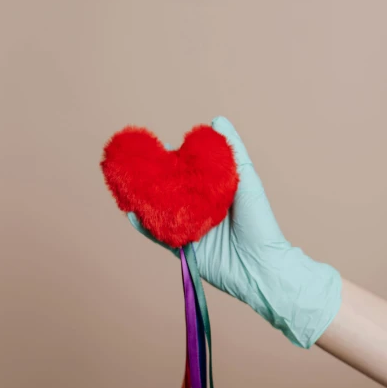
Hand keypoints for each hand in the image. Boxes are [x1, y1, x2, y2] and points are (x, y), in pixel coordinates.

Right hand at [127, 116, 340, 347]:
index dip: (172, 160)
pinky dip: (144, 226)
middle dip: (151, 178)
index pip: (187, 173)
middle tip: (137, 164)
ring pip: (159, 212)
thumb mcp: (247, 180)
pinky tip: (131, 212)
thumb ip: (233, 152)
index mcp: (214, 193)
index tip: (159, 145)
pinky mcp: (183, 250)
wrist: (261, 267)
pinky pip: (158, 236)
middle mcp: (199, 210)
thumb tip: (217, 120)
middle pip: (169, 191)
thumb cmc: (260, 222)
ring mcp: (189, 230)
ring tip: (125, 185)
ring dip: (142, 200)